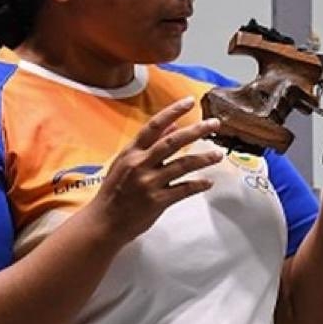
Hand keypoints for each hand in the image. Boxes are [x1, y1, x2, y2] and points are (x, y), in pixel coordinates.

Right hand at [88, 97, 222, 244]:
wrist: (104, 222)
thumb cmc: (114, 191)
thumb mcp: (125, 162)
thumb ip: (148, 144)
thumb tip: (172, 125)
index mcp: (131, 152)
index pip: (154, 125)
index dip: (173, 111)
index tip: (190, 101)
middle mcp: (140, 164)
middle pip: (173, 142)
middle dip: (196, 130)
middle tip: (214, 123)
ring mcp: (148, 183)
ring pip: (182, 165)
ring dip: (203, 158)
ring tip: (218, 154)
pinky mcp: (157, 202)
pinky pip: (183, 190)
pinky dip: (197, 185)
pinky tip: (208, 182)